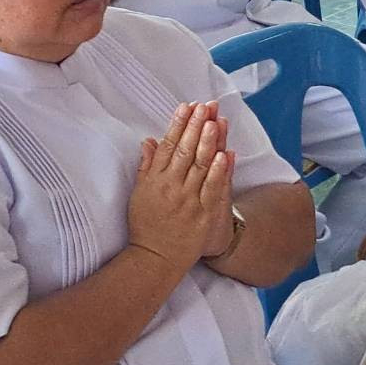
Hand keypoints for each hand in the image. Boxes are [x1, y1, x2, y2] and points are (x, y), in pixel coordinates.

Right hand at [127, 101, 234, 273]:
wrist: (155, 258)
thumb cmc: (145, 225)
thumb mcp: (139, 193)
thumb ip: (146, 166)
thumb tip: (148, 140)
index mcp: (154, 180)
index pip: (167, 146)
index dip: (178, 124)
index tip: (186, 106)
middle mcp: (170, 187)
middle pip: (185, 151)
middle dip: (196, 126)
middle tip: (205, 105)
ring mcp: (187, 201)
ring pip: (200, 166)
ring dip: (209, 141)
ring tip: (215, 120)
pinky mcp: (202, 215)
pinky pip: (212, 189)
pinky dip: (219, 171)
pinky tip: (226, 154)